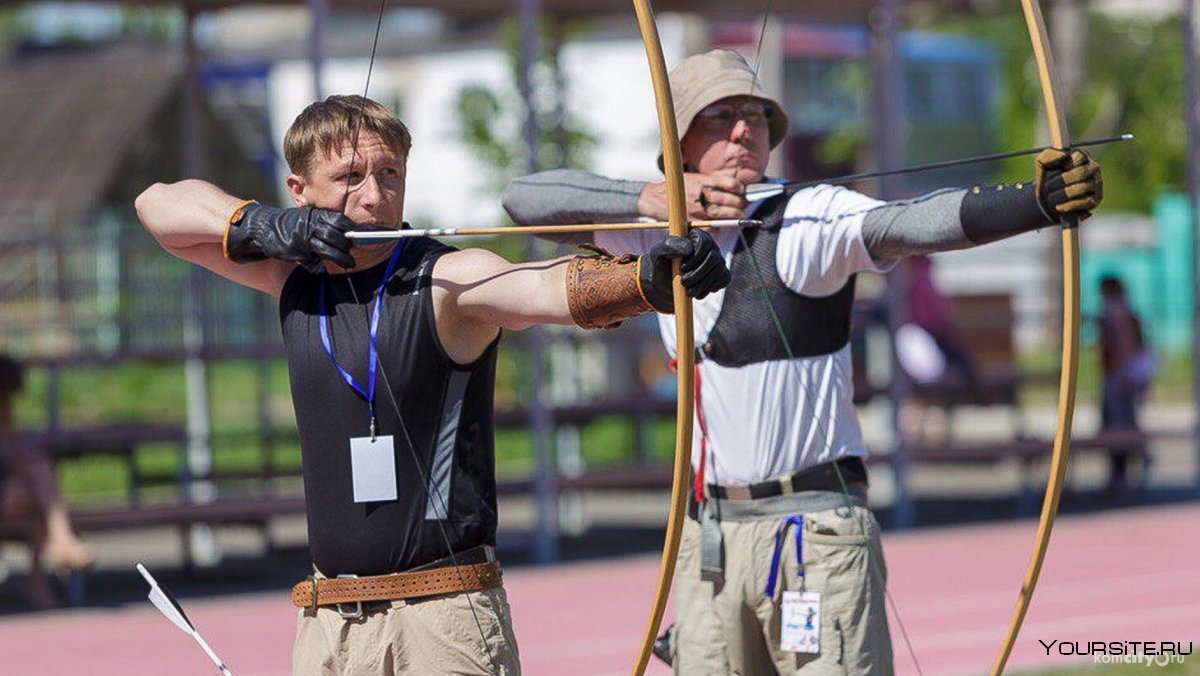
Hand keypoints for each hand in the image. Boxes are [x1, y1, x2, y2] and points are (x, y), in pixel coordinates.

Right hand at [225, 203, 355, 267]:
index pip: (340, 221)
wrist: (263, 227)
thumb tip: (350, 235)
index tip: (363, 237)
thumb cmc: (292, 224)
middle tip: (353, 254)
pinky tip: (316, 261)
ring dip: (341, 259)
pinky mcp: (294, 251)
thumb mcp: (309, 217)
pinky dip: (316, 262)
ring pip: (327, 250)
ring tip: (350, 263)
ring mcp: (301, 238)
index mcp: (315, 215)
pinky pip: (311, 259)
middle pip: (336, 237)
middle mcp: (309, 225)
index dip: (352, 231)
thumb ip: (325, 224)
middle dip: (347, 247)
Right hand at [637, 173, 747, 220]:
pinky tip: (719, 224)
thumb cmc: (676, 187)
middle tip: (742, 207)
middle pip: (731, 201)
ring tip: (738, 216)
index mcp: (704, 181)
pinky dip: (718, 227)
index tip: (741, 192)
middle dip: (740, 205)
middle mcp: (702, 194)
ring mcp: (698, 208)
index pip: (732, 184)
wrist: (655, 198)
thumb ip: (711, 182)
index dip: (740, 189)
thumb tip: (730, 188)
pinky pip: (712, 227)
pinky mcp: (692, 221)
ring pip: (724, 214)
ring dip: (734, 217)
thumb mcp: (694, 177)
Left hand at [638, 228, 730, 311]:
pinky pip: (723, 280)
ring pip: (719, 271)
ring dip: (702, 284)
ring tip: (687, 290)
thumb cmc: (662, 265)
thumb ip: (669, 246)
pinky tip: (697, 291)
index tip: (682, 268)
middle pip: (714, 258)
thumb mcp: (658, 253)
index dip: (695, 257)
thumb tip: (689, 248)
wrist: (666, 284)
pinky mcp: (722, 273)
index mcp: (695, 235)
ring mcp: (718, 260)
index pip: (704, 242)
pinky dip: (709, 289)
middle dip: (698, 274)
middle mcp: (710, 245)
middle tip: (684, 282)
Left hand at [1035, 148, 1102, 221]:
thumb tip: (1064, 155)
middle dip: (1061, 181)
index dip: (1066, 164)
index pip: (1079, 156)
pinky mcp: (1096, 199)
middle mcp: (1093, 168)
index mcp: (1082, 156)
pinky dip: (1069, 205)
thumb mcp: (1042, 163)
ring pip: (1082, 187)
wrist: (1046, 197)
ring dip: (1063, 194)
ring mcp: (1096, 184)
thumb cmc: (1048, 177)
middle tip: (1047, 187)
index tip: (1054, 170)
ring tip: (1051, 198)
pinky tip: (1059, 207)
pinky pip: (1085, 202)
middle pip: (1081, 173)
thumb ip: (1049, 155)